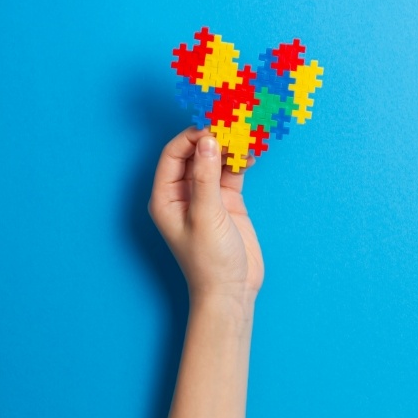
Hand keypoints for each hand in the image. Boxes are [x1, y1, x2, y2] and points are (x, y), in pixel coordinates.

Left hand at [149, 127, 263, 305]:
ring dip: (229, 148)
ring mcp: (207, 195)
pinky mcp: (227, 200)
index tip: (212, 128)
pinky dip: (240, 161)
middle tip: (232, 127)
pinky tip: (251, 155)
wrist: (232, 290)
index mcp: (166, 196)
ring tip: (245, 138)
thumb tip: (207, 140)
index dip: (191, 138)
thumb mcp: (206, 215)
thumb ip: (206, 177)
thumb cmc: (209, 260)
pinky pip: (231, 172)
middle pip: (194, 154)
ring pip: (215, 160)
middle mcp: (183, 192)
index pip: (173, 154)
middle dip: (212, 139)